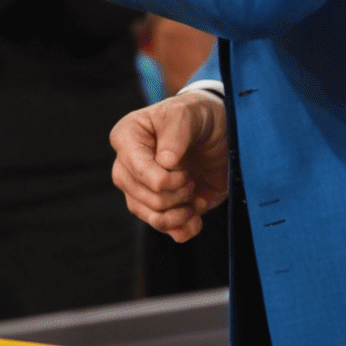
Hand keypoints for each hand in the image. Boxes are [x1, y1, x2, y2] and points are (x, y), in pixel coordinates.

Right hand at [111, 89, 228, 241]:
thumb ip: (176, 134)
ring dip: (181, 214)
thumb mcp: (187, 114)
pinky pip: (168, 231)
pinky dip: (186, 228)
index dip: (166, 179)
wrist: (218, 130)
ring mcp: (144, 189)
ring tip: (195, 195)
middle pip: (144, 200)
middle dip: (176, 195)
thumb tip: (165, 163)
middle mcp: (129, 166)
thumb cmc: (196, 114)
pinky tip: (197, 211)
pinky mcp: (164, 206)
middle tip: (190, 178)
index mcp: (127, 138)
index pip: (138, 173)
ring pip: (153, 218)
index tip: (184, 168)